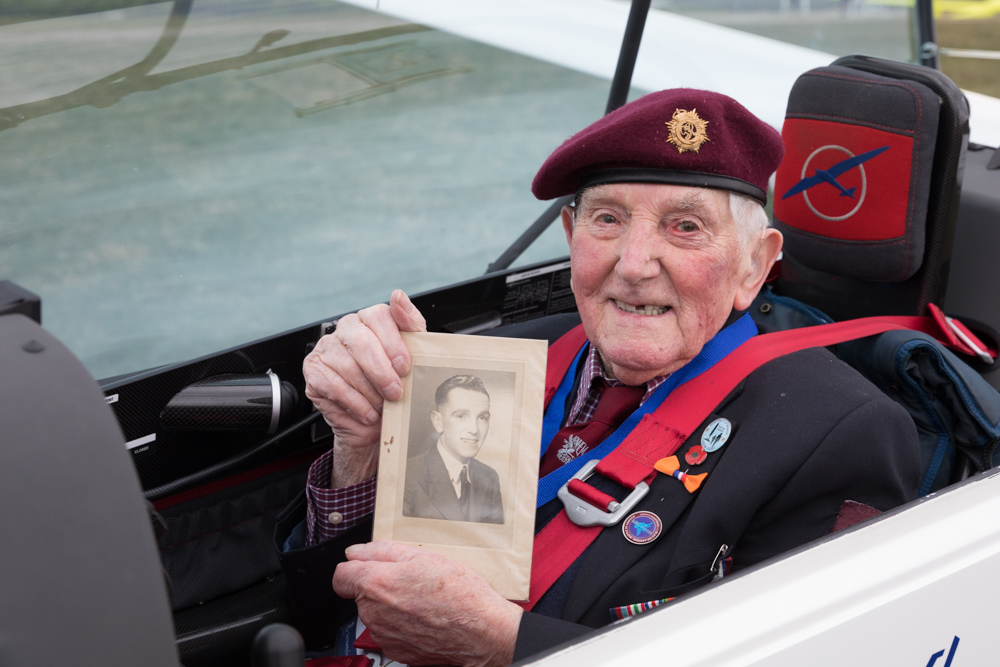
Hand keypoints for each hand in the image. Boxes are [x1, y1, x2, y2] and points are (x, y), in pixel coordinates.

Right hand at [303, 290, 425, 486]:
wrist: (376, 421)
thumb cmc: (393, 385)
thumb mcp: (412, 355)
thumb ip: (411, 325)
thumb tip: (399, 296)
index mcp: (369, 319)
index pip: (378, 316)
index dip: (393, 342)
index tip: (405, 366)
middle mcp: (346, 329)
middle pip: (361, 342)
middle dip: (382, 372)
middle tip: (396, 392)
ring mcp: (326, 349)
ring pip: (348, 367)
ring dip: (371, 392)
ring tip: (383, 405)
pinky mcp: (313, 371)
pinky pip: (334, 386)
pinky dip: (356, 404)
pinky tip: (368, 412)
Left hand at [333, 541, 520, 666]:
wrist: (482, 632)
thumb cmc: (460, 594)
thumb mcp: (422, 557)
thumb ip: (381, 551)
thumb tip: (356, 552)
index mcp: (375, 585)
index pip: (340, 575)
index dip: (354, 567)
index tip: (368, 566)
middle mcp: (373, 613)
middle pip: (362, 594)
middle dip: (381, 584)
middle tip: (412, 579)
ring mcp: (384, 635)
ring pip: (377, 613)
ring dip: (392, 605)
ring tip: (423, 599)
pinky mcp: (396, 651)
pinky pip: (390, 632)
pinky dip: (402, 624)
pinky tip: (425, 616)